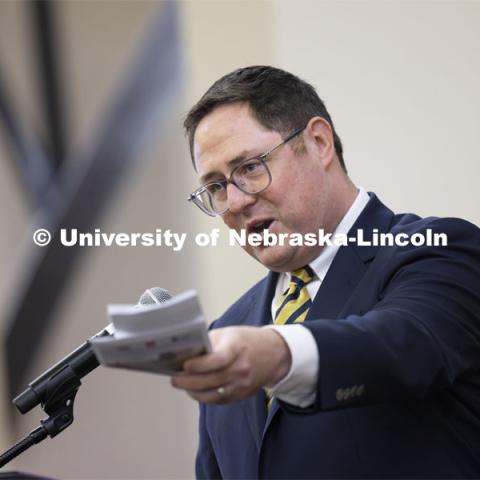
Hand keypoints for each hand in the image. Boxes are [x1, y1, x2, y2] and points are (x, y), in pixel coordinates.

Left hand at [170, 326, 290, 403]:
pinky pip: (218, 400)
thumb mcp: (228, 333)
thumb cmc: (247, 340)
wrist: (274, 354)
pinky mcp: (241, 395)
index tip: (184, 365)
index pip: (217, 359)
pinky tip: (194, 390)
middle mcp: (241, 368)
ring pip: (212, 394)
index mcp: (237, 348)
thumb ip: (209, 342)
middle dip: (188, 381)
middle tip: (174, 378)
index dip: (199, 364)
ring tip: (181, 384)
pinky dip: (204, 397)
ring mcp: (241, 384)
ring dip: (193, 391)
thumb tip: (186, 352)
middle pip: (211, 379)